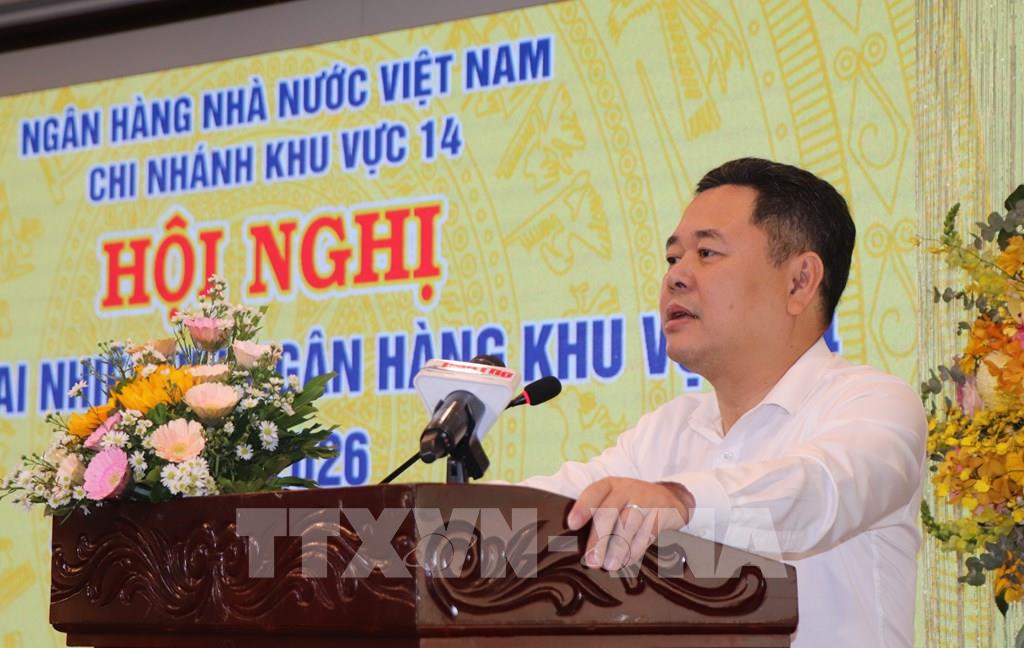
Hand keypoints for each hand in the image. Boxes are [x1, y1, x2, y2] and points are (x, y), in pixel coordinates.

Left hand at [567, 477, 692, 571]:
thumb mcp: (613, 500)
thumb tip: (576, 542)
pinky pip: (647, 533)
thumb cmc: (629, 503)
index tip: (572, 525)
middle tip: (592, 560)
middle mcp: (626, 489)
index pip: (593, 492)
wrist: (666, 498)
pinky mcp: (661, 514)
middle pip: (610, 511)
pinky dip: (635, 550)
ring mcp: (646, 500)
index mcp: (609, 485)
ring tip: (608, 565)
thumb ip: (597, 515)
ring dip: (618, 547)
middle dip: (599, 537)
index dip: (582, 508)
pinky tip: (626, 562)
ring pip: (629, 523)